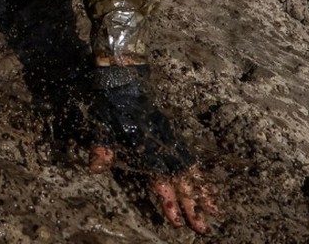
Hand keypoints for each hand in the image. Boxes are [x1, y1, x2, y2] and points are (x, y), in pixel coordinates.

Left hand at [89, 65, 220, 232]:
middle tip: (203, 228)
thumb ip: (102, 149)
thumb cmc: (111, 106)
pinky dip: (199, 173)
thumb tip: (94, 169)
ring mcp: (169, 141)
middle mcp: (162, 147)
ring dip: (202, 191)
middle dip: (191, 205)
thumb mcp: (102, 126)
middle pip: (181, 181)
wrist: (124, 81)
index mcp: (146, 148)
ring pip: (190, 171)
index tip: (176, 221)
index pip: (160, 181)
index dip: (168, 201)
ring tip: (215, 211)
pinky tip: (207, 185)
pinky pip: (189, 158)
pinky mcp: (171, 135)